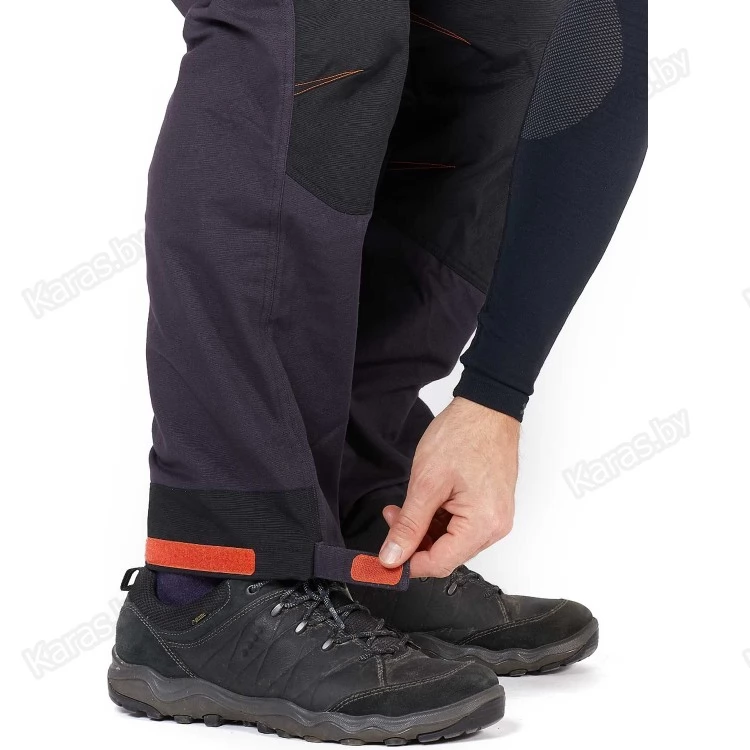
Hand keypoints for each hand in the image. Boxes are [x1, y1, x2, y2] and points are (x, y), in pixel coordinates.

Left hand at [378, 397, 519, 577]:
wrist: (486, 407)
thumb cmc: (463, 435)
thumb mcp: (426, 483)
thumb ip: (408, 525)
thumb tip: (393, 556)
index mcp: (482, 525)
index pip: (439, 563)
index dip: (408, 563)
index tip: (384, 557)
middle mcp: (494, 527)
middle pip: (446, 554)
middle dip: (414, 541)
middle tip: (392, 517)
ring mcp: (495, 516)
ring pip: (451, 540)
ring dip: (424, 528)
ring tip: (403, 506)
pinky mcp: (491, 506)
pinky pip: (461, 525)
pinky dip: (439, 518)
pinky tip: (423, 502)